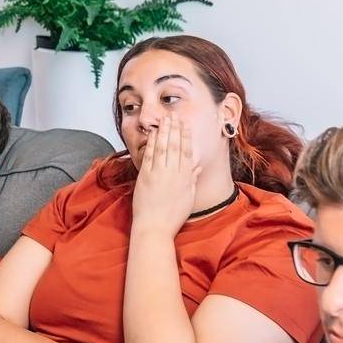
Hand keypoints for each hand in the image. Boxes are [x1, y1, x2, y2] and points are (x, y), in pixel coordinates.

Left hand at [131, 116, 201, 234]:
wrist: (155, 227)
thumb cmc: (172, 215)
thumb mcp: (188, 197)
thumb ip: (192, 179)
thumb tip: (197, 166)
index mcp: (185, 178)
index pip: (187, 151)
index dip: (186, 136)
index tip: (185, 125)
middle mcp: (173, 173)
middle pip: (175, 145)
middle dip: (175, 129)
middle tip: (174, 115)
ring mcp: (159, 173)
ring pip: (163, 147)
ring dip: (164, 131)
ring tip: (164, 119)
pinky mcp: (145, 176)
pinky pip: (149, 155)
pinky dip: (152, 143)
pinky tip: (153, 134)